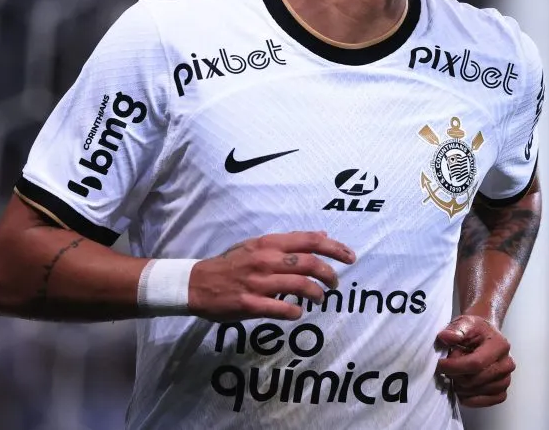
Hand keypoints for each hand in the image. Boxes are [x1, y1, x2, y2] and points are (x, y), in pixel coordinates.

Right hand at [187, 231, 354, 320]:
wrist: (198, 283)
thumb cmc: (232, 263)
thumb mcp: (259, 245)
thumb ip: (290, 241)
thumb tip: (321, 234)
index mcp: (269, 243)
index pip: (309, 241)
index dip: (334, 248)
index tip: (350, 257)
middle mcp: (266, 260)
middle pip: (310, 263)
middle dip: (330, 274)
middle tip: (336, 284)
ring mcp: (258, 282)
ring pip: (300, 286)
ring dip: (316, 294)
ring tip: (320, 298)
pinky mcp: (250, 304)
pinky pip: (281, 309)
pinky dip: (295, 312)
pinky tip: (298, 312)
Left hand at [434, 314, 515, 406]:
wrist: (486, 335)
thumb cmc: (474, 330)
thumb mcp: (465, 322)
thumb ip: (456, 329)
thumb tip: (446, 337)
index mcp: (500, 345)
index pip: (476, 363)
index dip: (454, 367)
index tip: (440, 364)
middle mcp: (507, 363)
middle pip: (475, 380)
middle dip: (456, 376)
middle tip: (448, 367)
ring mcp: (506, 379)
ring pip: (478, 391)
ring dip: (461, 387)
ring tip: (456, 374)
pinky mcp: (502, 390)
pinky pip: (486, 401)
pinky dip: (471, 399)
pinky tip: (462, 389)